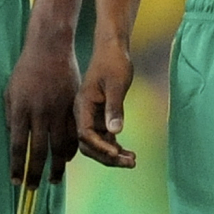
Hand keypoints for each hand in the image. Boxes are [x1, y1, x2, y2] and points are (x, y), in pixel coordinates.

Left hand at [4, 33, 78, 185]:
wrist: (50, 49)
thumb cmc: (26, 71)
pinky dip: (71, 149)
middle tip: (33, 189)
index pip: (17, 146)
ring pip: (58, 146)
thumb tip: (14, 140)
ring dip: (56, 166)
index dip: (16, 166)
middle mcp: (39, 113)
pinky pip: (73, 134)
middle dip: (34, 173)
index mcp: (20, 110)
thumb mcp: (10, 92)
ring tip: (54, 180)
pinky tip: (68, 159)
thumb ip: (11, 117)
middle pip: (37, 151)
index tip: (16, 182)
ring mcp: (57, 110)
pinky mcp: (72, 107)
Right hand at [76, 36, 136, 168]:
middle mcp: (82, 114)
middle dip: (107, 157)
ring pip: (97, 144)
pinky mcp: (99, 117)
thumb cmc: (113, 63)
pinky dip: (115, 147)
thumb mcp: (116, 85)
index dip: (100, 147)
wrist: (112, 50)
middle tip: (129, 163)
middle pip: (88, 145)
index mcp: (81, 106)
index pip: (85, 135)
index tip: (117, 154)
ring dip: (112, 155)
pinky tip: (129, 153)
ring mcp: (90, 117)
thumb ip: (114, 108)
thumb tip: (115, 132)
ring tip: (132, 161)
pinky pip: (104, 138)